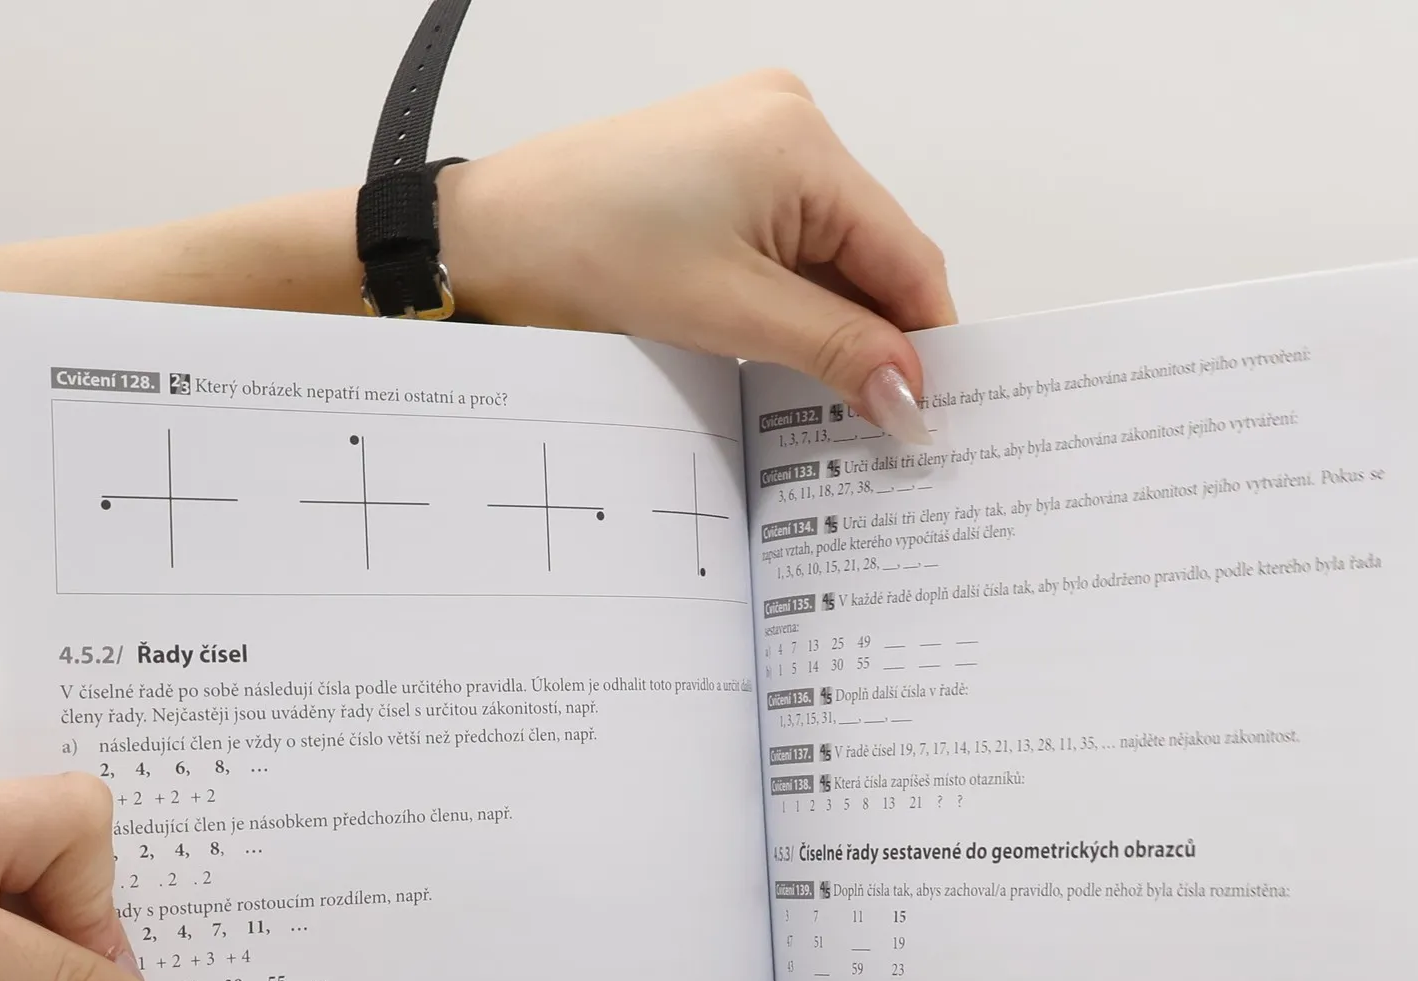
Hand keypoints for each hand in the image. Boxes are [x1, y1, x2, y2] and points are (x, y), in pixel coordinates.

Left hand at [439, 71, 955, 441]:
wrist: (488, 238)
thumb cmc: (583, 251)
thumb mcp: (730, 315)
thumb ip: (836, 352)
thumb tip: (911, 394)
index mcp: (801, 142)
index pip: (906, 254)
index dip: (924, 340)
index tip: (929, 412)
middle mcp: (789, 122)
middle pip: (873, 252)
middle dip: (877, 335)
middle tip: (884, 421)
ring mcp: (756, 140)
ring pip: (832, 253)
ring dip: (834, 323)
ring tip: (827, 394)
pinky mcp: (725, 166)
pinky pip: (790, 241)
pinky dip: (796, 298)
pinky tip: (787, 349)